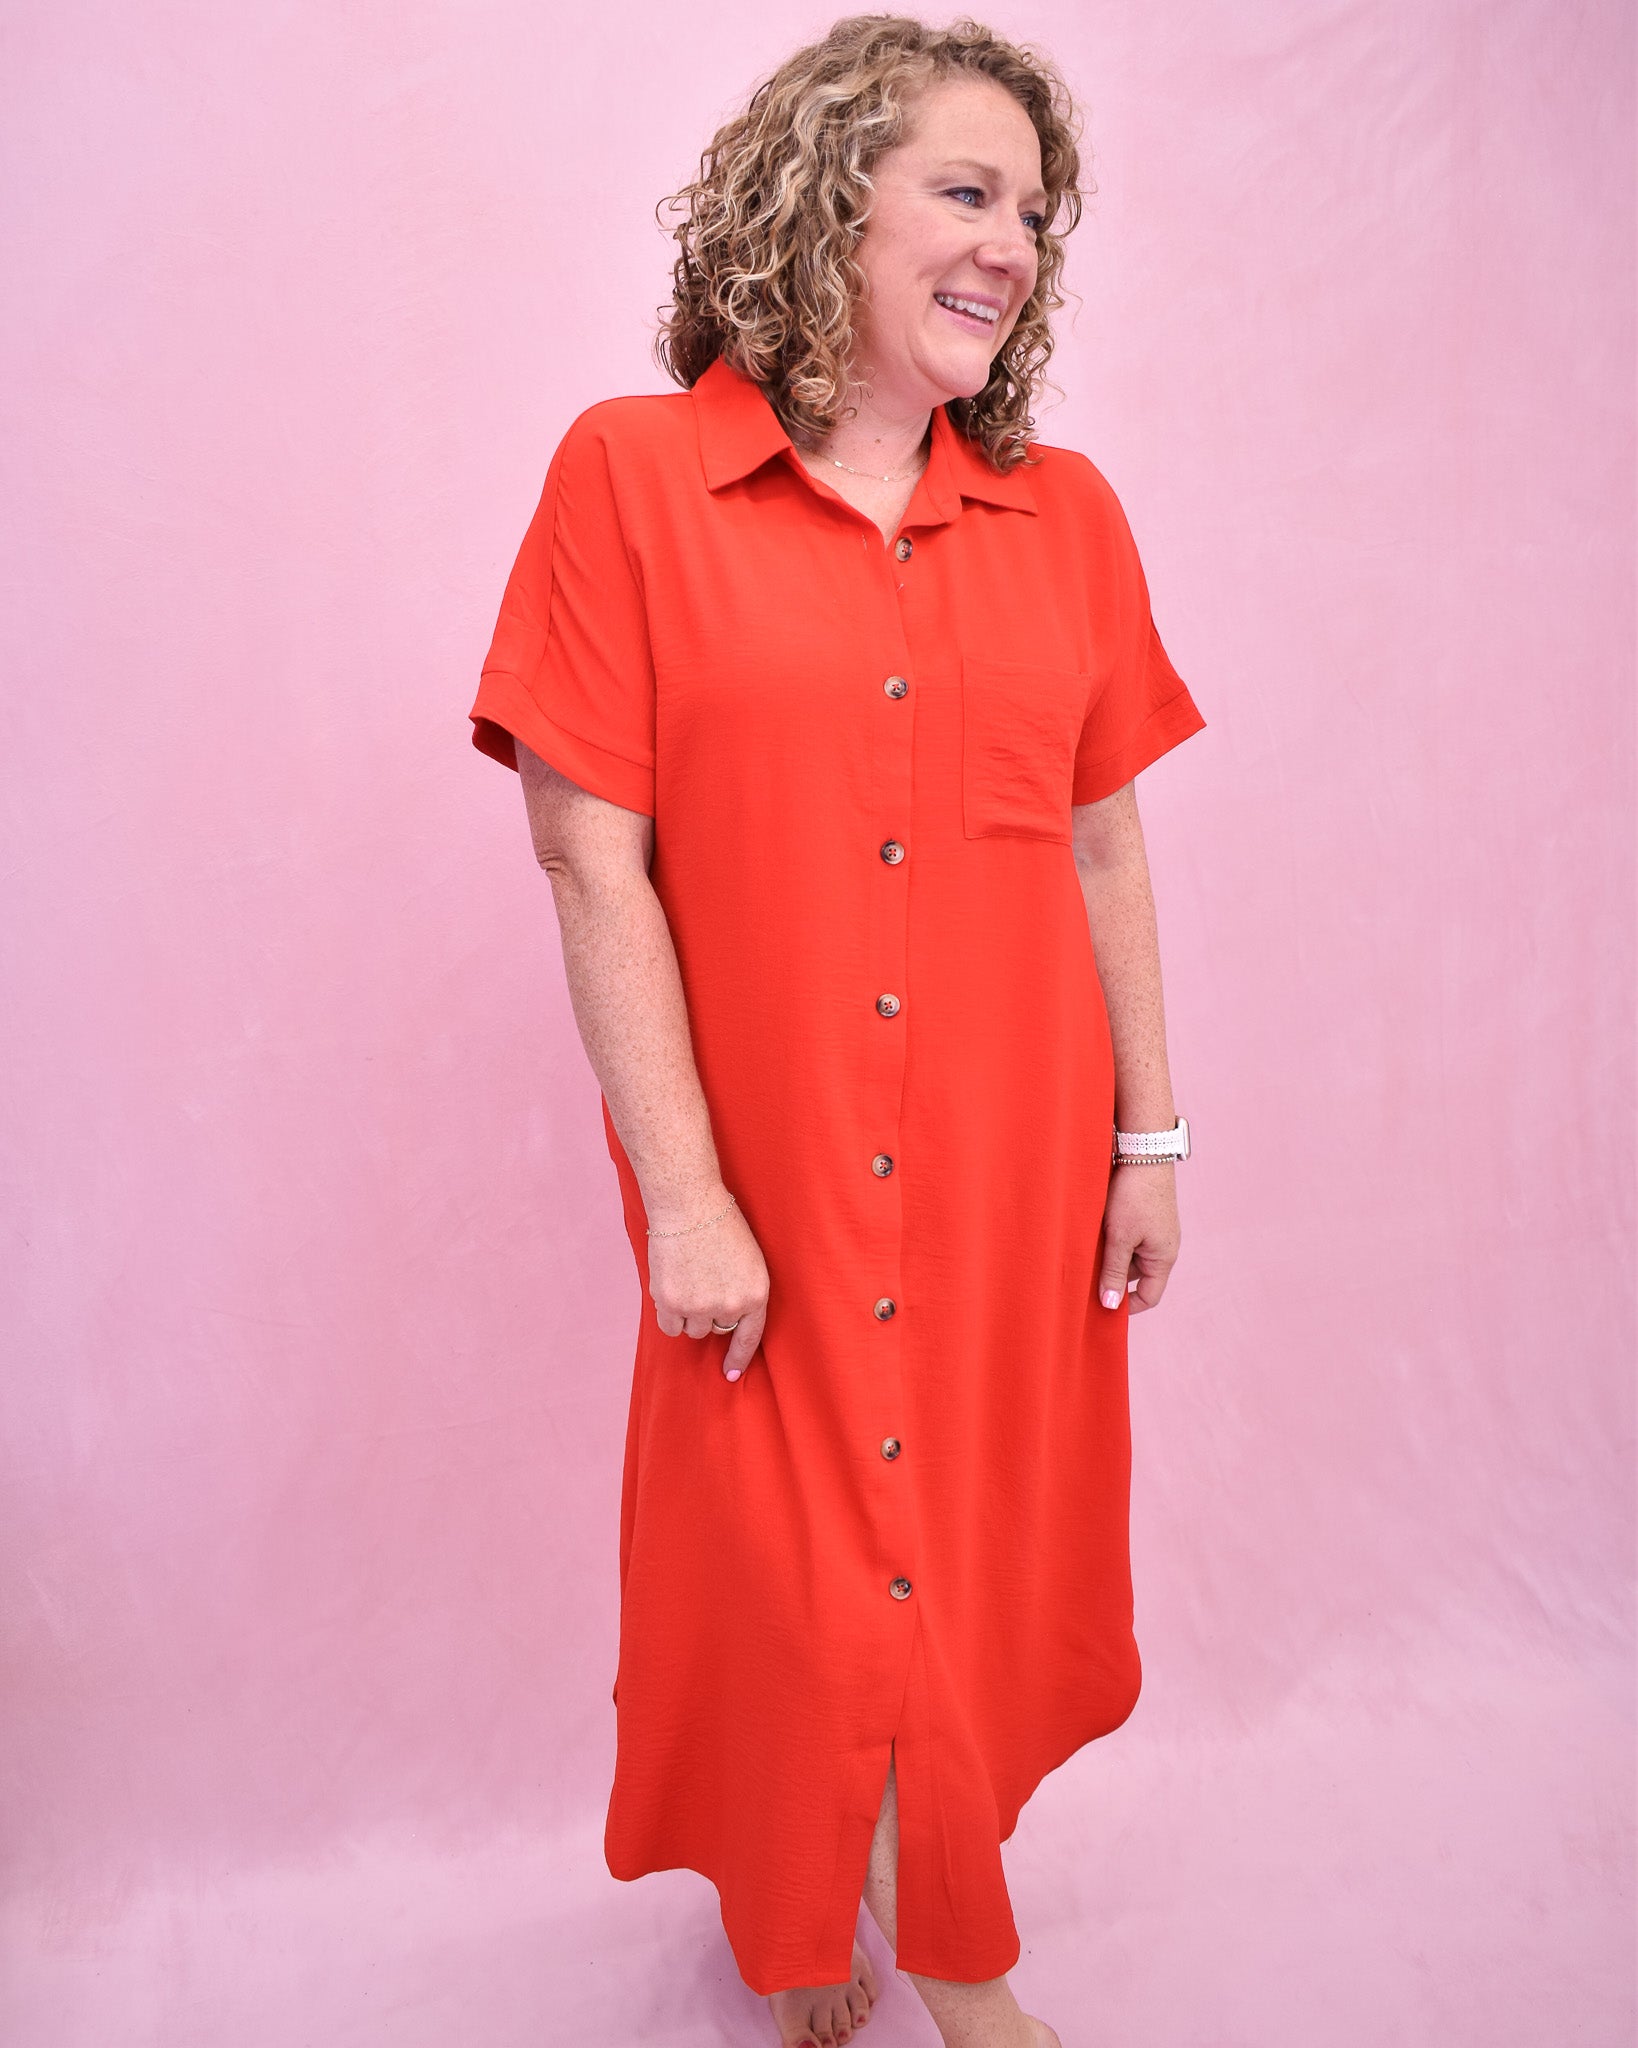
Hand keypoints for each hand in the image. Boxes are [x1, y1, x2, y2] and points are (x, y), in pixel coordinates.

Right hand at [646, 1187, 769, 1380]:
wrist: (689, 1204)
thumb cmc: (719, 1225)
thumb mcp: (748, 1261)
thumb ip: (742, 1294)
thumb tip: (727, 1325)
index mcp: (756, 1294)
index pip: (749, 1337)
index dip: (739, 1358)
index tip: (730, 1374)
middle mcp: (730, 1305)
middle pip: (716, 1329)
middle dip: (709, 1313)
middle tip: (702, 1281)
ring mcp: (700, 1307)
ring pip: (691, 1329)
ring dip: (687, 1312)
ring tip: (687, 1277)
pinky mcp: (672, 1303)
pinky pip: (669, 1327)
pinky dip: (668, 1313)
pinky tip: (671, 1286)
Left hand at [1096, 1163, 1179, 1314]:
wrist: (1143, 1152)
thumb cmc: (1134, 1196)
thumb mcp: (1120, 1237)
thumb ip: (1114, 1272)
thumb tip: (1111, 1306)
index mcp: (1163, 1257)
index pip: (1149, 1296)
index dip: (1127, 1306)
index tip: (1101, 1307)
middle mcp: (1162, 1246)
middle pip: (1135, 1276)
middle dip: (1111, 1277)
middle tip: (1083, 1277)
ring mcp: (1153, 1230)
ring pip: (1128, 1255)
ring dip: (1107, 1256)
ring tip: (1084, 1250)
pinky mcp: (1143, 1215)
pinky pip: (1126, 1237)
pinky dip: (1109, 1239)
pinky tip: (1091, 1233)